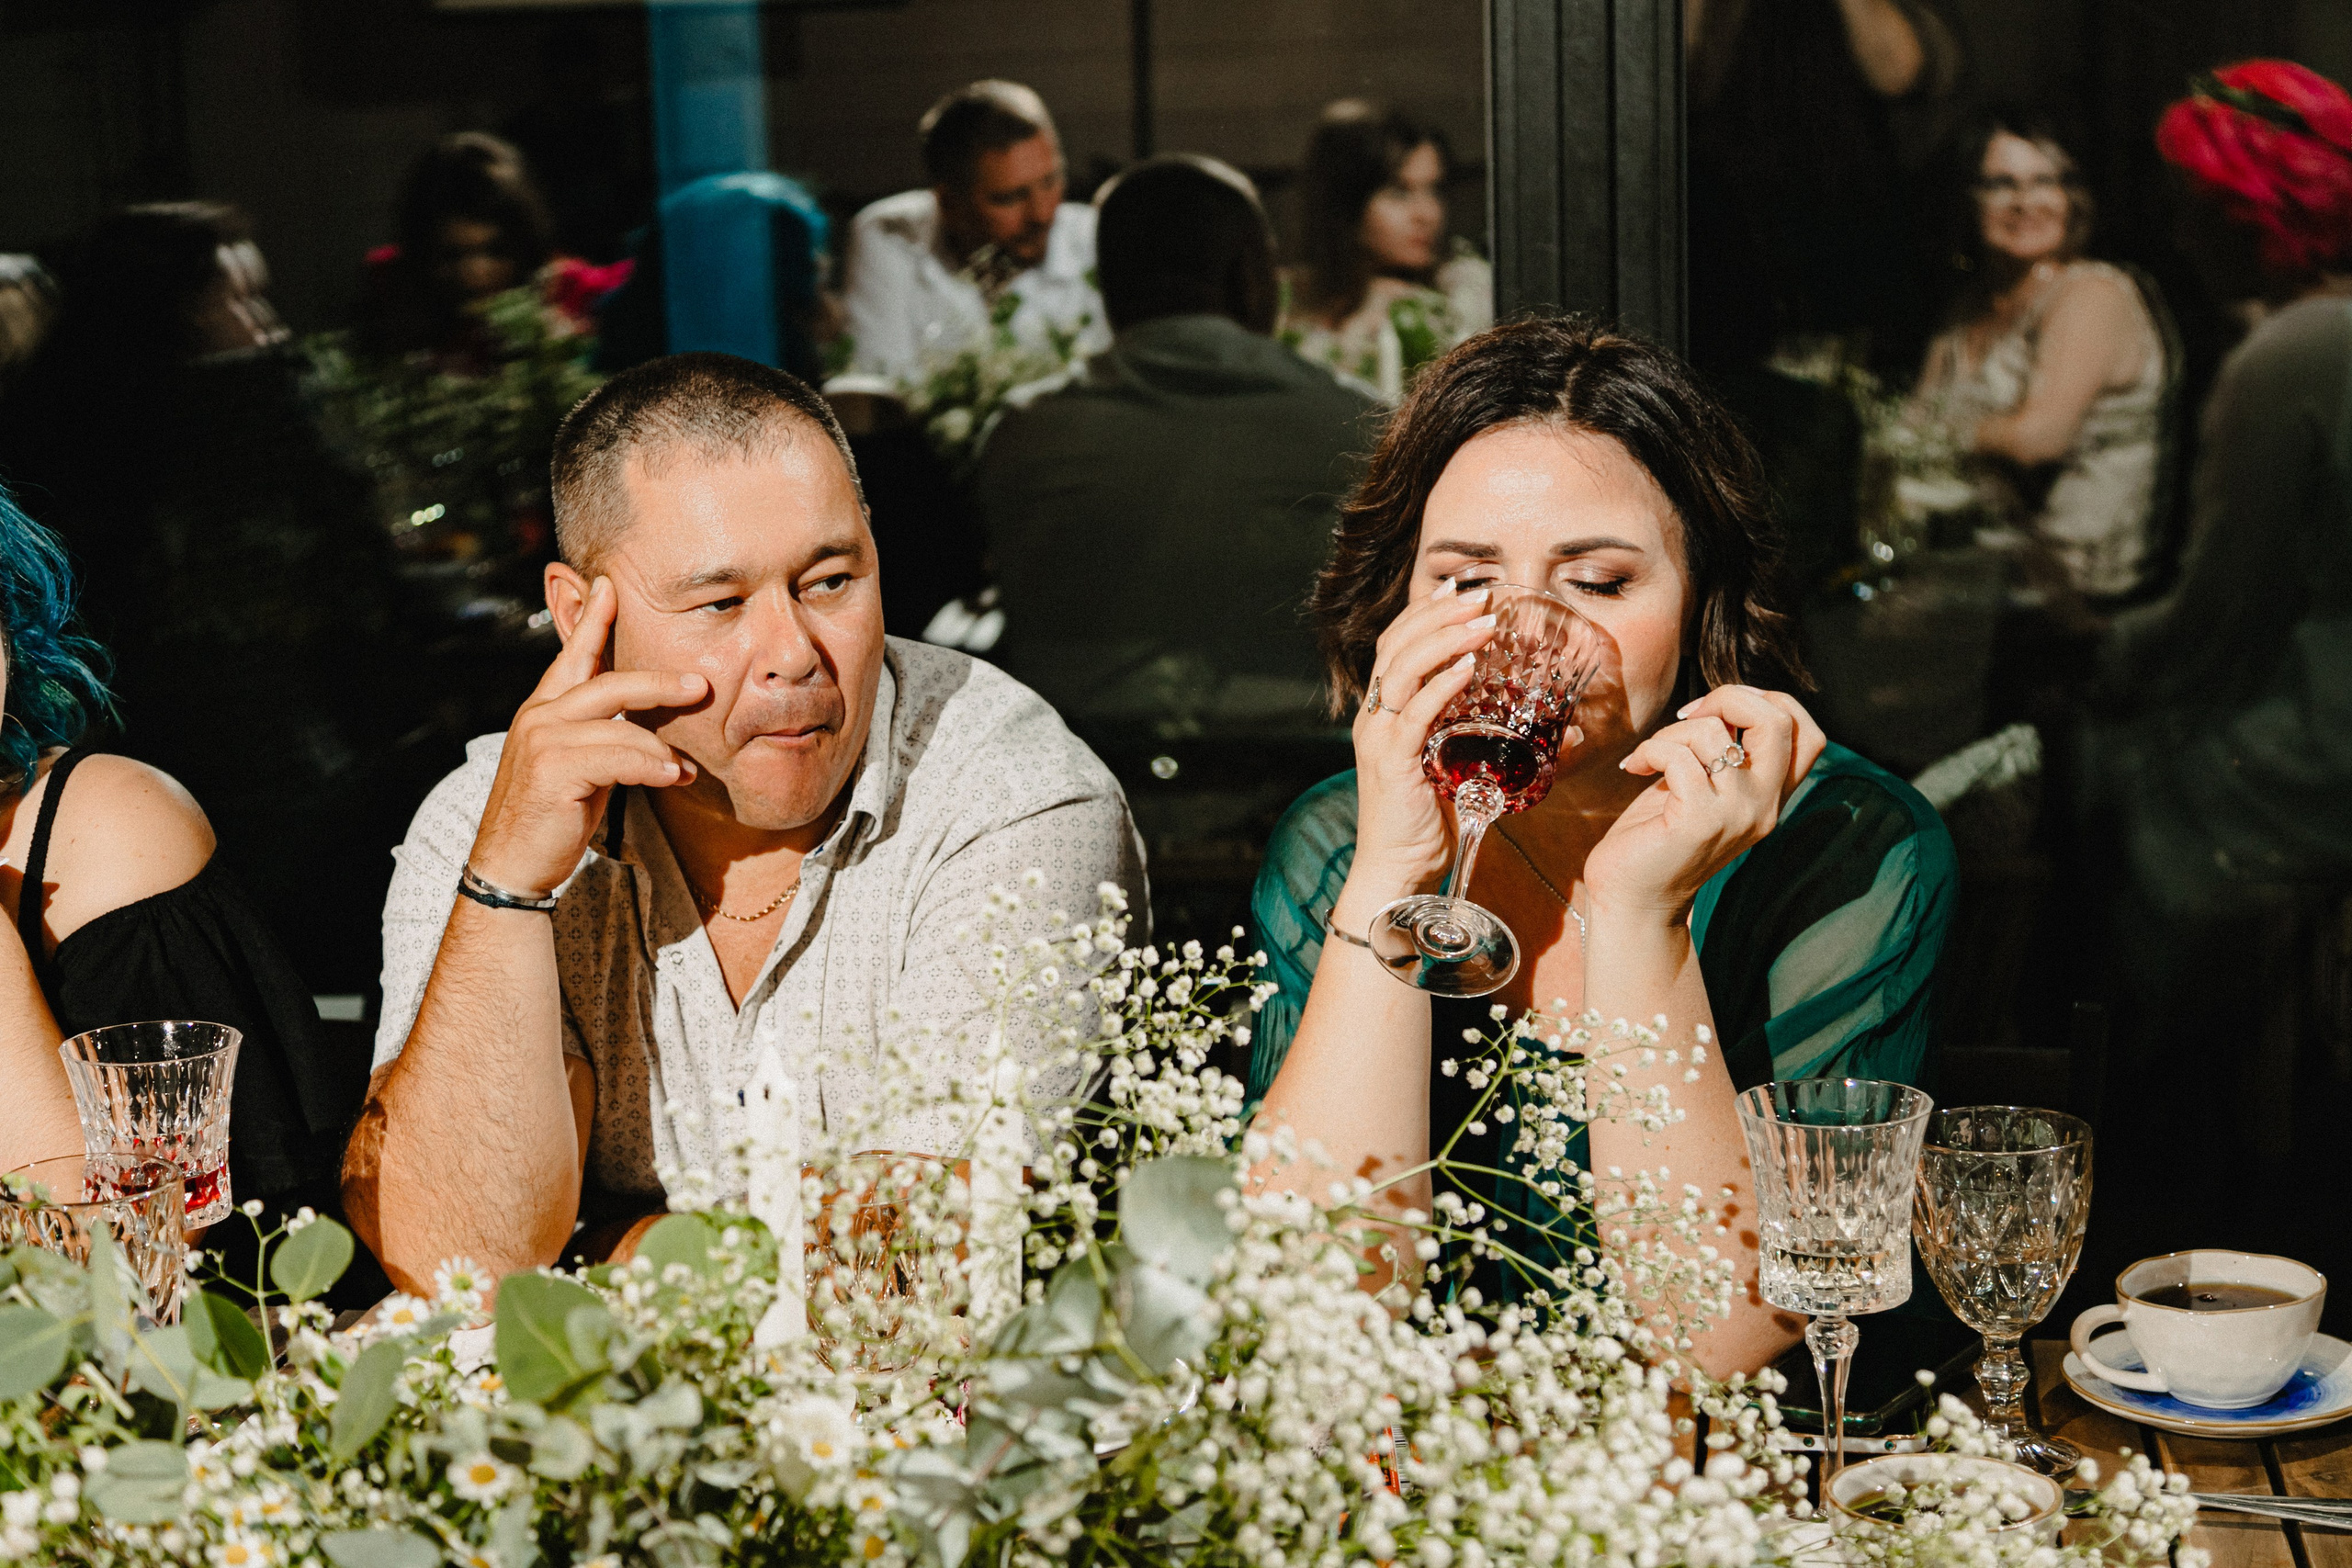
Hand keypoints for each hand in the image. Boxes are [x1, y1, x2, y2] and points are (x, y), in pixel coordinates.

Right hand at [469, 577, 708, 896]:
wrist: (512, 865)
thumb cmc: (552, 817)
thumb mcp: (581, 768)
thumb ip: (604, 738)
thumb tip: (655, 731)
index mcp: (545, 710)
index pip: (573, 657)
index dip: (592, 621)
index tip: (609, 586)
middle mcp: (539, 716)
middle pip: (609, 683)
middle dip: (658, 683)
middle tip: (701, 685)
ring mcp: (542, 740)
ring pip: (619, 724)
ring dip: (661, 746)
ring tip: (687, 768)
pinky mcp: (552, 769)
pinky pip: (618, 756)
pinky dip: (652, 765)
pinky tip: (674, 777)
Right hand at [1345, 579, 1501, 894]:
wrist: (1397, 873)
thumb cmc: (1431, 825)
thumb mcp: (1463, 773)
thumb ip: (1497, 746)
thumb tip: (1566, 733)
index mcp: (1382, 716)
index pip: (1394, 647)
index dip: (1423, 613)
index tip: (1458, 588)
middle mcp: (1373, 719)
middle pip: (1395, 647)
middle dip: (1437, 614)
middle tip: (1479, 594)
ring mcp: (1378, 739)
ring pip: (1401, 670)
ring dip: (1444, 639)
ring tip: (1481, 621)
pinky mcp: (1391, 762)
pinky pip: (1413, 713)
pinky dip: (1440, 685)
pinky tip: (1467, 668)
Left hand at [1583, 685, 1825, 923]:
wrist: (1633, 901)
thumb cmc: (1657, 837)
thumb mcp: (1703, 786)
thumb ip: (1723, 752)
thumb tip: (1720, 704)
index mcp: (1770, 797)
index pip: (1809, 734)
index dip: (1770, 703)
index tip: (1720, 712)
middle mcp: (1764, 807)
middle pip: (1778, 721)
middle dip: (1729, 697)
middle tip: (1687, 717)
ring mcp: (1735, 815)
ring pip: (1714, 732)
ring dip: (1671, 732)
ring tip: (1650, 757)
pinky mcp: (1699, 821)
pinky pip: (1678, 756)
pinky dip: (1650, 750)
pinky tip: (1635, 768)